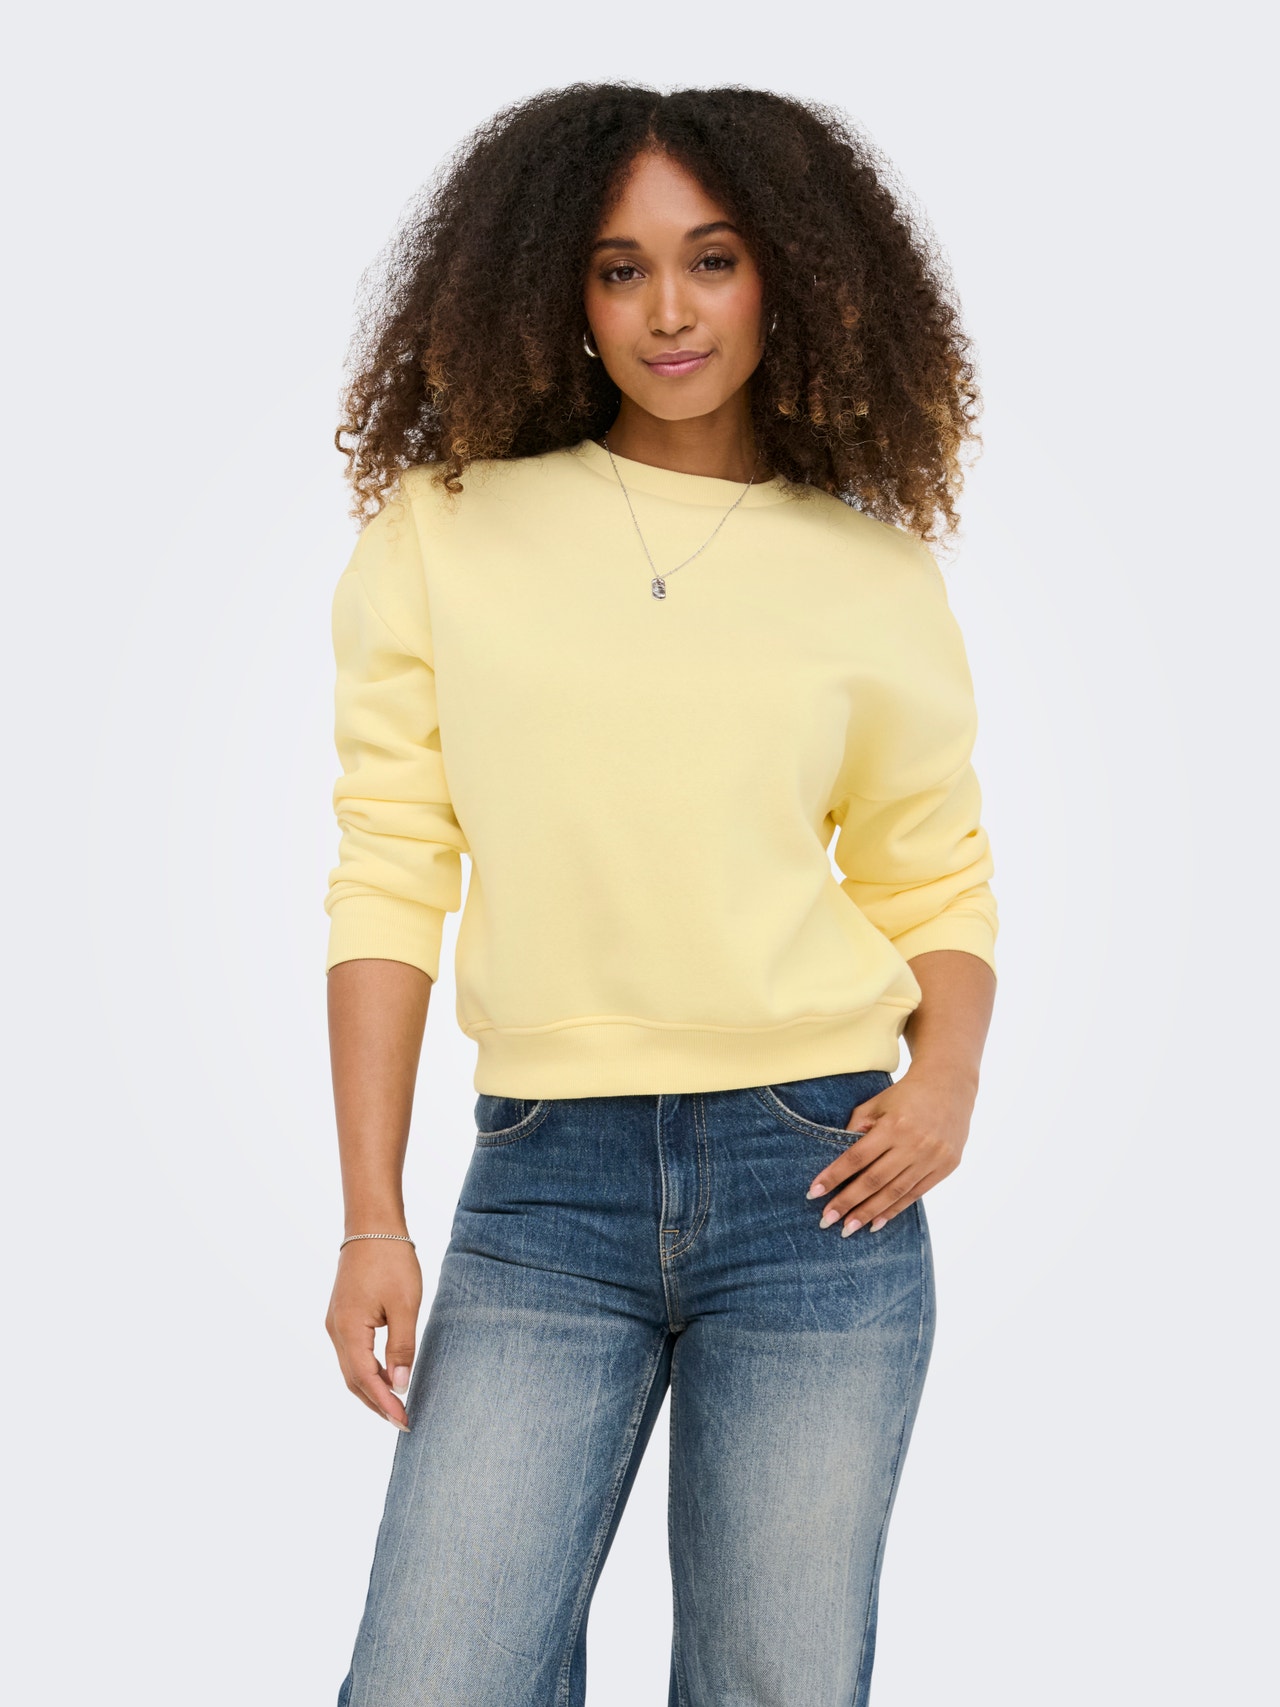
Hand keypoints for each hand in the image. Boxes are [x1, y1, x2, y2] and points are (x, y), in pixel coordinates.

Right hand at [325, 1240, 422, 1429]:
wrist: (372, 1226)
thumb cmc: (391, 1260)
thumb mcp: (404, 1305)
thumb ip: (401, 1347)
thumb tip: (399, 1385)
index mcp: (349, 1329)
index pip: (367, 1379)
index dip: (385, 1404)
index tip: (405, 1421)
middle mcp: (336, 1330)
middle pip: (353, 1380)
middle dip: (377, 1403)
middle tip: (402, 1421)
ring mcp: (336, 1322)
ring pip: (351, 1368)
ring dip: (371, 1389)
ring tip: (396, 1404)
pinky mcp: (342, 1315)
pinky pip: (352, 1353)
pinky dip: (368, 1370)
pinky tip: (386, 1374)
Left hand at [804, 1065, 975, 1234]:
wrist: (950, 1084)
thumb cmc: (906, 1094)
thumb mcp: (877, 1103)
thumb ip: (857, 1127)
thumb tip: (839, 1157)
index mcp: (893, 1125)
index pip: (856, 1158)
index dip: (834, 1177)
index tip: (813, 1193)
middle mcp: (914, 1144)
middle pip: (874, 1180)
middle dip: (848, 1203)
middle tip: (826, 1220)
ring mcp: (932, 1157)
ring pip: (895, 1193)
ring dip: (869, 1213)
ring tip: (848, 1229)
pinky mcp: (946, 1167)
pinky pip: (915, 1194)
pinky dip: (894, 1210)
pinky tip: (876, 1223)